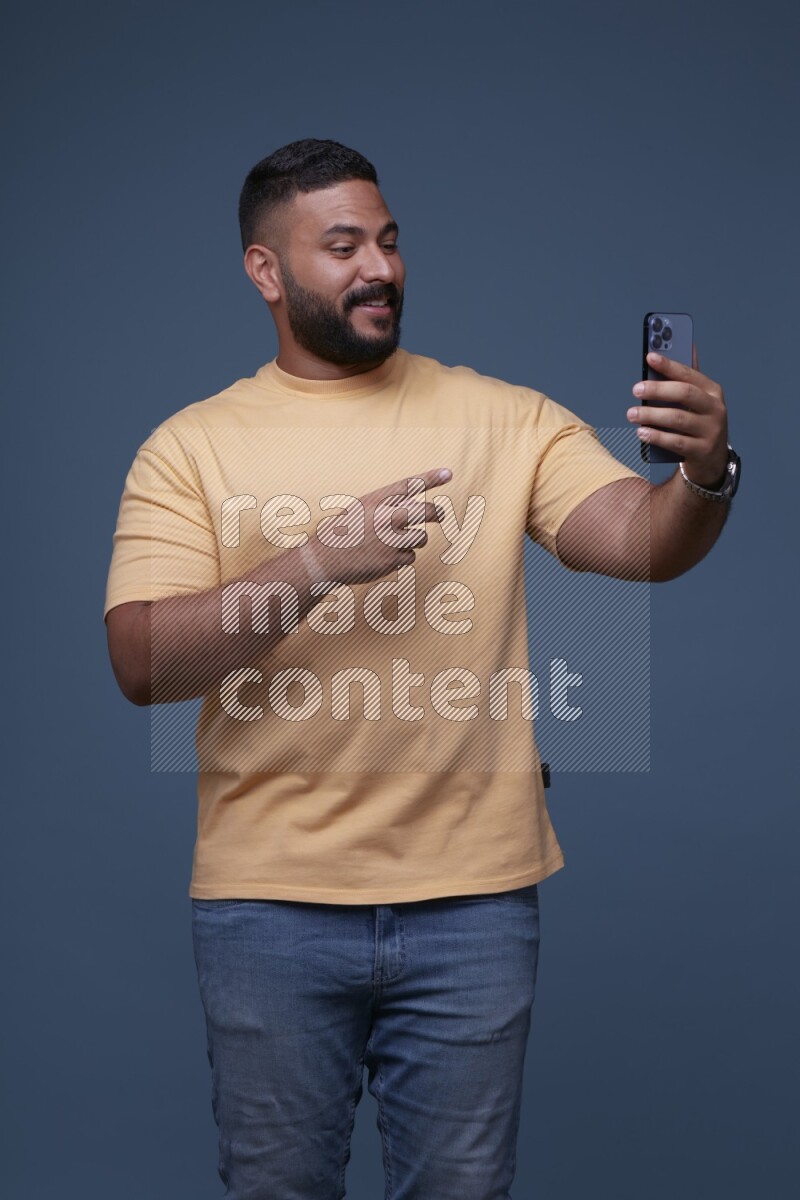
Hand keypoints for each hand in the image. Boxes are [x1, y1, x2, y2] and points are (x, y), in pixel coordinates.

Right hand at [307, 466, 451, 585]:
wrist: (324, 559)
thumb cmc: (342, 533)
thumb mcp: (361, 510)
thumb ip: (387, 507)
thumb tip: (416, 509)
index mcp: (377, 500)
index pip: (409, 485)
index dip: (431, 478)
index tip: (448, 473)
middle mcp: (387, 517)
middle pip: (427, 511)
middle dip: (438, 513)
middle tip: (441, 515)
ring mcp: (392, 538)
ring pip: (421, 537)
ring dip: (413, 541)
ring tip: (392, 544)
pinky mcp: (393, 559)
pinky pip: (411, 557)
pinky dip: (401, 558)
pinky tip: (383, 558)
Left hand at [627, 345, 728, 486]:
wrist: (712, 460)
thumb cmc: (699, 423)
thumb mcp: (697, 401)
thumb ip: (687, 378)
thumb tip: (687, 345)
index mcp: (712, 391)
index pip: (689, 374)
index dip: (669, 365)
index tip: (650, 357)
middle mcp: (715, 409)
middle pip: (685, 394)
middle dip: (658, 389)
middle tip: (636, 388)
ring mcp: (711, 431)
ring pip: (678, 419)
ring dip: (652, 415)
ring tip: (632, 413)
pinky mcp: (702, 451)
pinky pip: (676, 442)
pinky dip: (657, 436)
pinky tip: (641, 432)